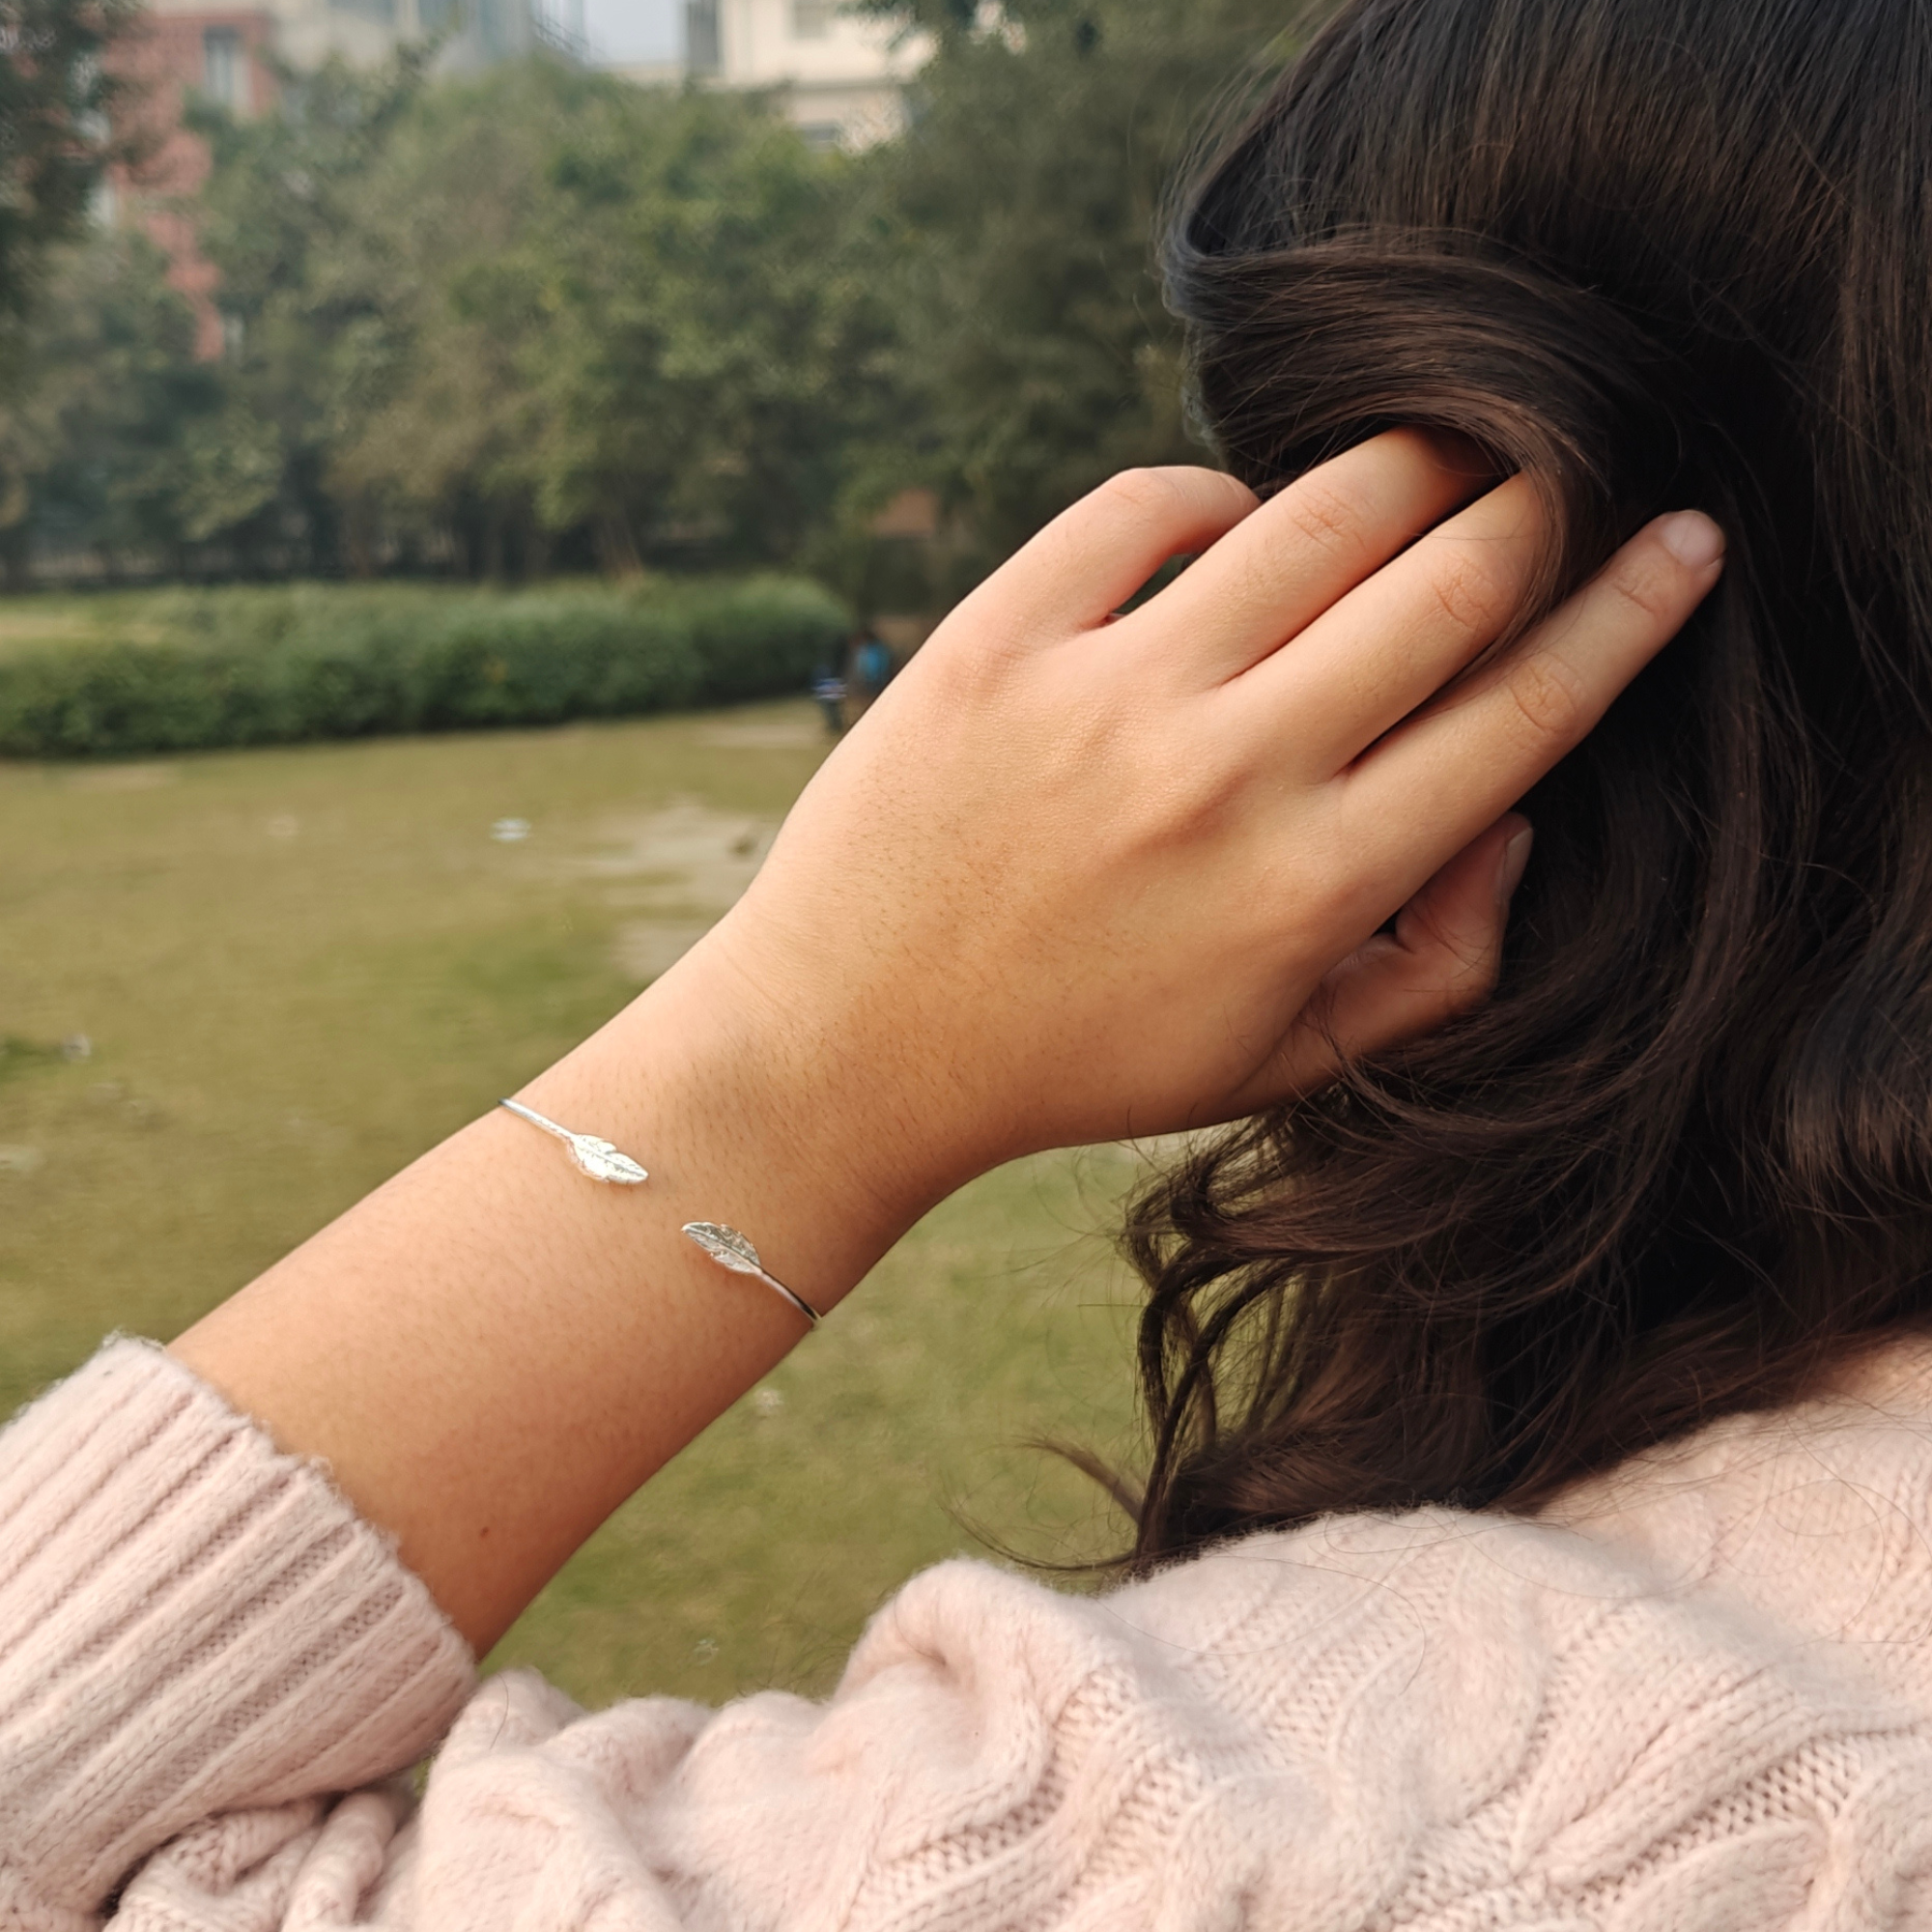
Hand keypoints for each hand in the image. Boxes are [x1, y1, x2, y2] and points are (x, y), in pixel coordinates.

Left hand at [697, 432, 1723, 1207]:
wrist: (849, 1042)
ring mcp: (1106, 696)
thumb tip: (1518, 815)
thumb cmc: (1080, 1059)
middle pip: (1451, 581)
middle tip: (1558, 483)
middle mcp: (1226, 775)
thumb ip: (1440, 966)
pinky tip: (1231, 524)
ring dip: (1410, 465)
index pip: (1526, 713)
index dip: (1630, 613)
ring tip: (1437, 459)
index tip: (1685, 544)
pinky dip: (1212, 492)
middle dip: (1541, 509)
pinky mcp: (996, 640)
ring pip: (1318, 513)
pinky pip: (1142, 504)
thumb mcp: (1282, 1064)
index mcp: (1315, 886)